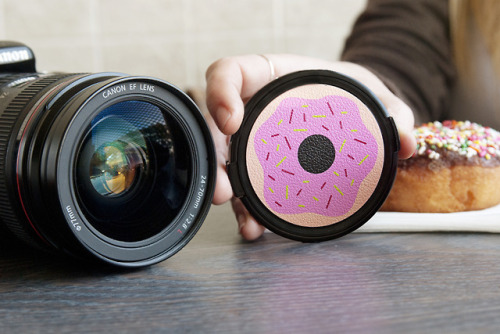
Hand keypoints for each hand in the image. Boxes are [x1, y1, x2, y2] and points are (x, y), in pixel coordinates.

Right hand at [205, 54, 416, 240]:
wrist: (348, 114)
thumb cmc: (349, 96)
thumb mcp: (372, 96)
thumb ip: (391, 112)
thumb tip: (407, 142)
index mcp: (270, 78)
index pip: (229, 73)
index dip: (220, 93)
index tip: (231, 120)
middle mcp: (253, 110)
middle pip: (217, 129)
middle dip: (216, 159)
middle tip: (225, 188)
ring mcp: (253, 141)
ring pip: (226, 163)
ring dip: (228, 192)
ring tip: (243, 217)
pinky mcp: (261, 167)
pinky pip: (246, 185)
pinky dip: (247, 208)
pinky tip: (255, 226)